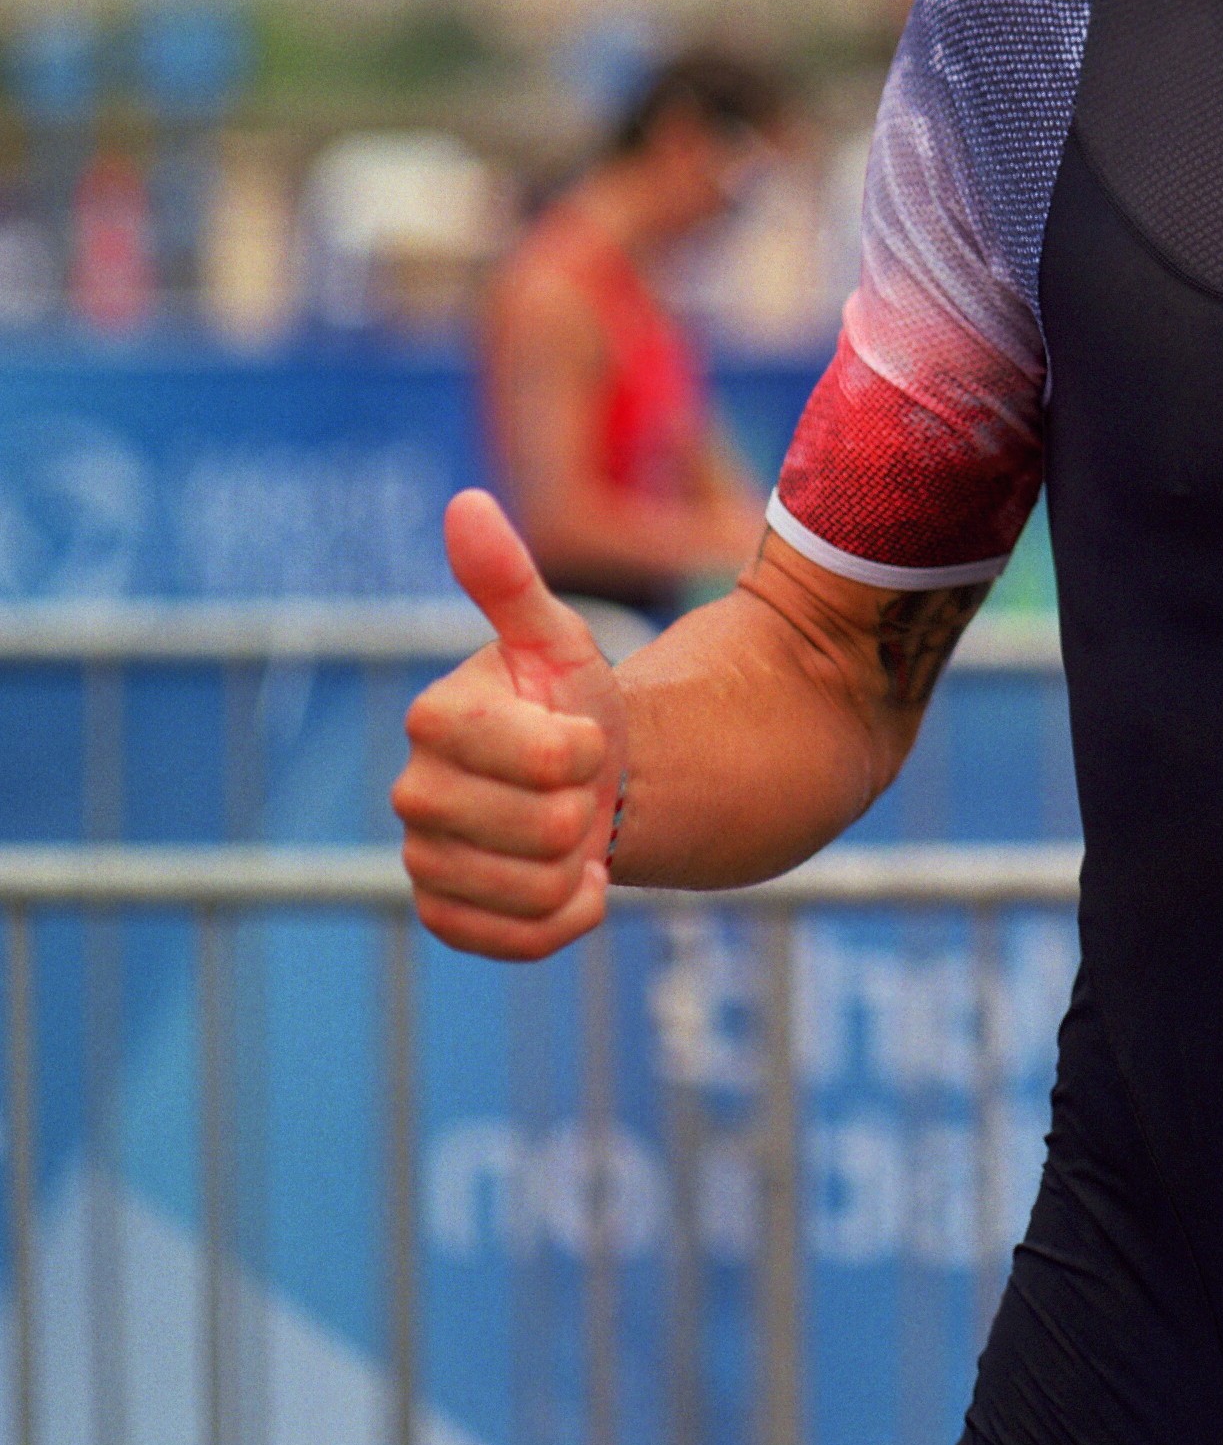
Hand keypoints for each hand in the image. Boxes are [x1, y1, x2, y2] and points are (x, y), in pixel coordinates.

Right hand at [393, 491, 626, 960]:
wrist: (588, 782)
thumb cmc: (571, 702)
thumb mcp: (554, 637)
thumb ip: (508, 579)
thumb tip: (466, 503)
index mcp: (433, 718)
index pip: (542, 756)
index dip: (584, 750)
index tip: (582, 734)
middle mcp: (412, 793)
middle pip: (545, 828)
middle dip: (586, 809)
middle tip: (579, 788)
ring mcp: (422, 860)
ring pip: (533, 889)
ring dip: (578, 863)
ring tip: (572, 831)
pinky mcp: (444, 917)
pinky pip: (517, 941)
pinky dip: (566, 919)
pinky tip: (573, 883)